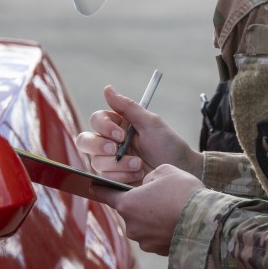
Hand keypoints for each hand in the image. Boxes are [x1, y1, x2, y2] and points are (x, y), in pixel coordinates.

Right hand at [75, 85, 199, 184]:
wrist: (181, 171)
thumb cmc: (169, 145)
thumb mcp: (151, 123)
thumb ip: (128, 107)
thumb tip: (107, 88)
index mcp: (117, 125)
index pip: (96, 120)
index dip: (104, 127)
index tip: (120, 134)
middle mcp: (110, 143)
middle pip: (86, 141)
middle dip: (99, 146)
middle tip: (116, 151)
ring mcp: (110, 163)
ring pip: (96, 162)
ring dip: (118, 165)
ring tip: (139, 165)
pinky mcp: (114, 180)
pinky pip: (104, 179)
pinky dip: (121, 177)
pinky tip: (137, 176)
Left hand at [90, 164, 202, 255]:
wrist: (207, 222)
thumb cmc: (184, 193)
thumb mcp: (165, 171)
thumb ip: (149, 177)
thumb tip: (148, 187)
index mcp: (127, 204)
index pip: (106, 195)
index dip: (99, 189)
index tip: (91, 187)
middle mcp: (132, 226)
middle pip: (130, 210)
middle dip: (142, 203)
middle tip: (162, 196)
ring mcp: (145, 241)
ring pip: (144, 225)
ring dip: (153, 218)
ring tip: (174, 210)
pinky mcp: (159, 251)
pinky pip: (156, 236)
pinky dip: (163, 229)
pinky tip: (178, 222)